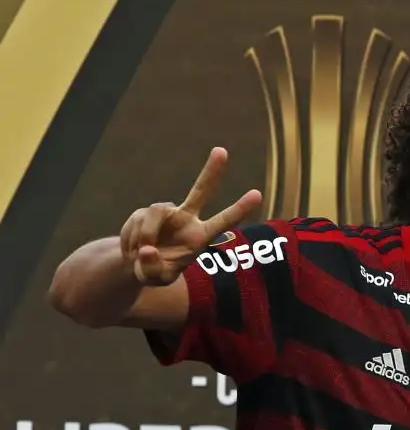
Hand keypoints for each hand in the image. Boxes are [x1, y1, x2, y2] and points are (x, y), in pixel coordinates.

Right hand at [122, 147, 262, 286]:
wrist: (136, 264)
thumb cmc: (155, 272)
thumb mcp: (156, 280)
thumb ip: (154, 269)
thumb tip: (148, 249)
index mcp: (200, 238)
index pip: (223, 222)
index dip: (239, 209)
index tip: (257, 194)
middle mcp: (187, 220)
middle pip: (201, 191)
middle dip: (211, 171)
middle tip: (222, 150)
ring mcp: (167, 213)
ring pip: (155, 211)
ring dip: (146, 233)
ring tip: (142, 252)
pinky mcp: (146, 212)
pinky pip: (138, 220)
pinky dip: (132, 237)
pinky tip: (134, 248)